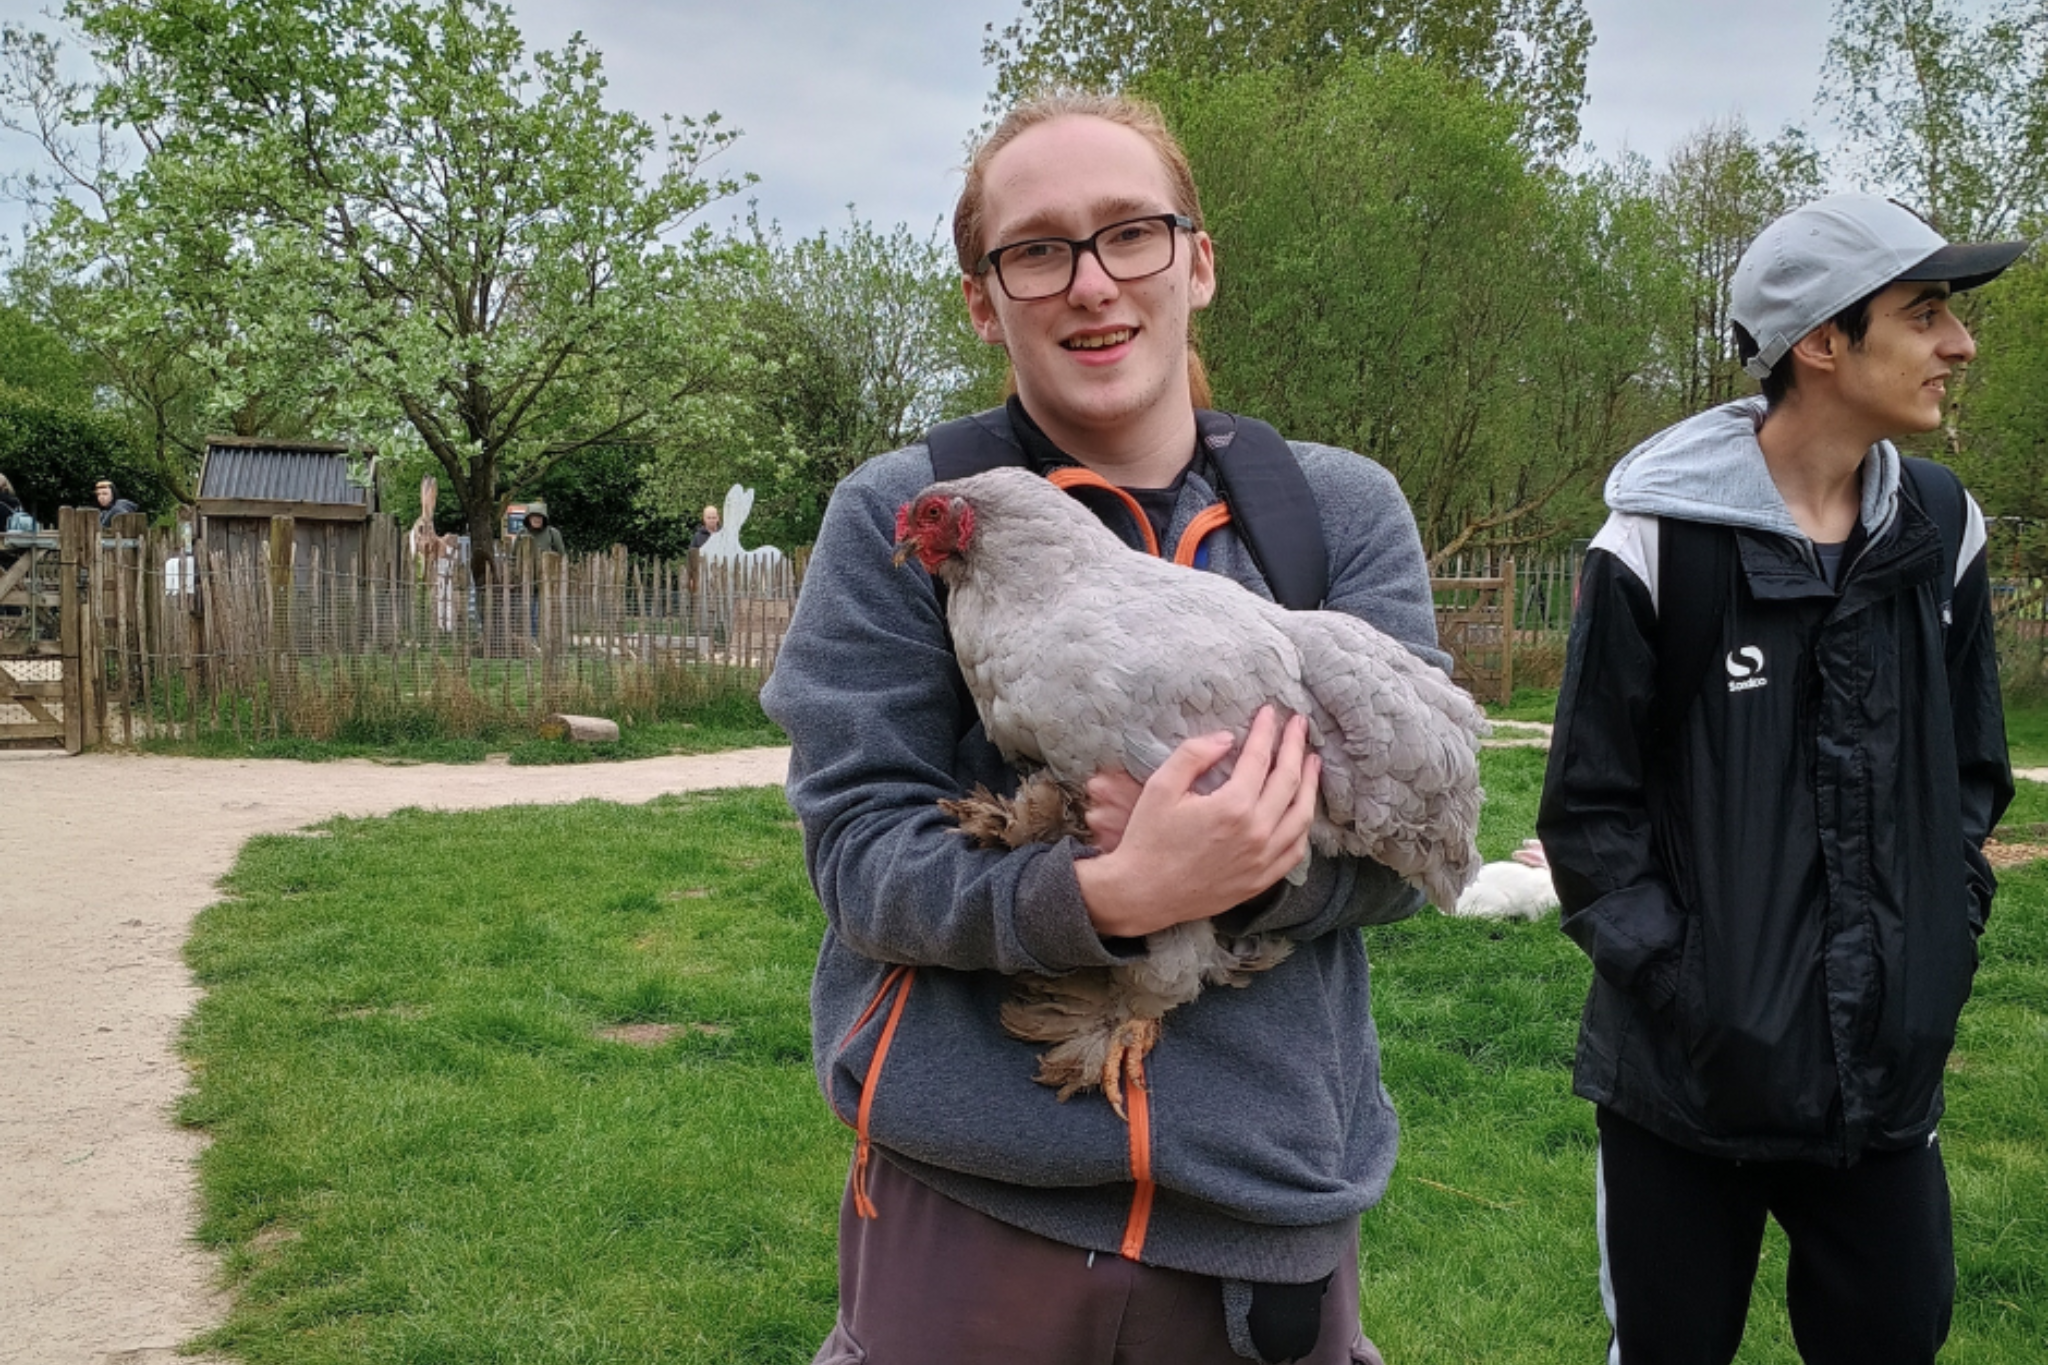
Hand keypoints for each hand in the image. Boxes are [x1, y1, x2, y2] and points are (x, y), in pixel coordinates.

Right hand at [1074, 707, 1320, 938]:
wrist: (1142, 894)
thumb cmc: (1148, 839)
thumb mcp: (1160, 787)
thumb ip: (1194, 755)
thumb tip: (1226, 738)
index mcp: (1232, 806)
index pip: (1260, 758)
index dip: (1266, 731)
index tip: (1271, 712)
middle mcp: (1256, 832)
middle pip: (1288, 781)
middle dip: (1295, 747)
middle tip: (1300, 725)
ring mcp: (1263, 859)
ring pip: (1301, 815)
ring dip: (1310, 784)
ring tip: (1312, 761)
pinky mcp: (1261, 880)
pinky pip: (1296, 849)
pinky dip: (1303, 825)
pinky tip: (1302, 810)